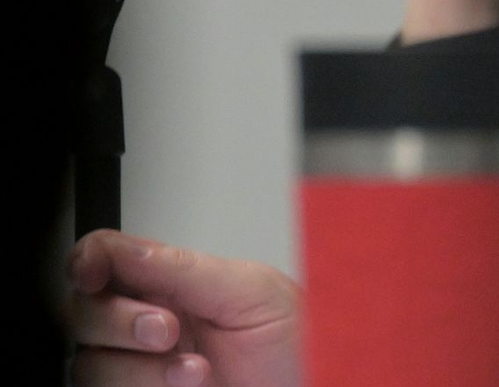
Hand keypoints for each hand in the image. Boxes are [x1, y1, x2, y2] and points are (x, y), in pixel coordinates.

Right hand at [66, 230, 299, 386]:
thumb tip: (127, 248)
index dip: (89, 260)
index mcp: (173, 282)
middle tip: (167, 330)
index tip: (91, 272)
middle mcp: (146, 324)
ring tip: (196, 372)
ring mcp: (138, 373)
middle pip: (83, 312)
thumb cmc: (292, 348)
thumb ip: (187, 269)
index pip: (107, 259)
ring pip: (89, 365)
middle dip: (118, 320)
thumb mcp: (251, 292)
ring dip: (139, 370)